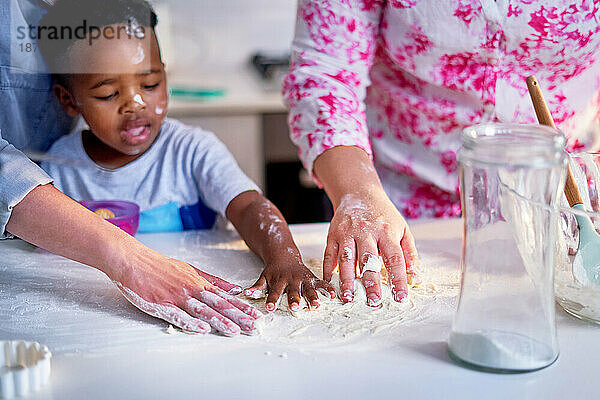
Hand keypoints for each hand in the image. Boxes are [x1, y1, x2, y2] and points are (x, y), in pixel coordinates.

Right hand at [6, 184, 260, 335]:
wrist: (131, 259)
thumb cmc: (159, 265)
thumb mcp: (190, 269)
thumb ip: (213, 279)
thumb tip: (235, 287)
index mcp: (198, 281)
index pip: (225, 296)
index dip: (242, 307)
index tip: (257, 316)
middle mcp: (191, 288)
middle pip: (218, 304)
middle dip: (238, 317)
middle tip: (254, 327)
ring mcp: (176, 296)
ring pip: (202, 310)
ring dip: (220, 322)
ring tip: (236, 331)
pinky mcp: (160, 304)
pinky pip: (177, 315)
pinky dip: (190, 322)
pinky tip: (202, 329)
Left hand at [244, 254, 335, 311]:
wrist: (284, 255)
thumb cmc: (273, 271)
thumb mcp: (263, 278)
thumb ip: (257, 287)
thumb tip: (245, 294)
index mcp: (278, 281)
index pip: (275, 292)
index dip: (272, 300)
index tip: (270, 308)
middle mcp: (291, 280)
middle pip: (293, 292)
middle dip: (294, 300)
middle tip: (295, 308)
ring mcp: (302, 279)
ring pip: (308, 289)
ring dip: (312, 297)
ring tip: (316, 305)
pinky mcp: (311, 278)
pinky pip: (321, 283)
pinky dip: (328, 289)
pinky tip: (333, 296)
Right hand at [323, 192, 418, 306]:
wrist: (359, 193)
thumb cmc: (383, 215)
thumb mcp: (402, 229)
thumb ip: (409, 253)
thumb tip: (414, 277)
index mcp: (386, 232)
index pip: (394, 258)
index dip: (398, 279)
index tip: (400, 297)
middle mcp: (366, 232)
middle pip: (369, 260)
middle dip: (371, 282)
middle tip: (373, 301)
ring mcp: (348, 232)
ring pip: (346, 258)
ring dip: (346, 279)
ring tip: (348, 296)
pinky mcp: (333, 234)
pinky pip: (330, 253)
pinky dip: (328, 269)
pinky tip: (329, 283)